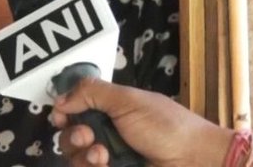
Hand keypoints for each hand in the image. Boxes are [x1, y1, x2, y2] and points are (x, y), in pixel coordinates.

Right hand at [49, 78, 228, 166]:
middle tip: (87, 136)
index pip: (75, 112)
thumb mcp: (128, 100)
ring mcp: (111, 160)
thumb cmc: (165, 126)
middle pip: (70, 139)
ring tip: (101, 155)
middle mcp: (107, 136)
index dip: (64, 114)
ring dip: (82, 156)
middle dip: (72, 137)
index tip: (61, 116)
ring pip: (76, 160)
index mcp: (110, 111)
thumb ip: (92, 93)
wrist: (193, 159)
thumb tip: (60, 99)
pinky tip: (105, 165)